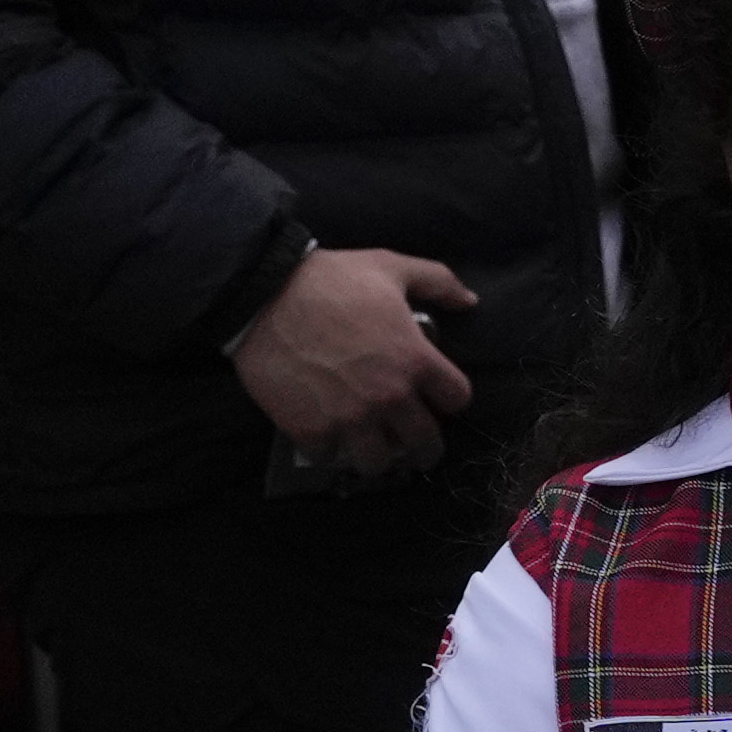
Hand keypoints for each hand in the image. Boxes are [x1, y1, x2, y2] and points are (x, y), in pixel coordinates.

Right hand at [232, 245, 479, 459]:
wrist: (262, 297)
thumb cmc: (331, 280)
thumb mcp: (392, 267)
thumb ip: (438, 282)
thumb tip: (470, 301)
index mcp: (415, 361)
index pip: (457, 399)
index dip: (451, 399)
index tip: (439, 399)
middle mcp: (389, 397)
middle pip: (425, 444)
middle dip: (425, 447)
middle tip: (415, 445)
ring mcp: (349, 418)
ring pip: (378, 464)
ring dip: (379, 458)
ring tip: (372, 448)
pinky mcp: (309, 430)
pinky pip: (330, 459)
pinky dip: (331, 453)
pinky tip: (331, 440)